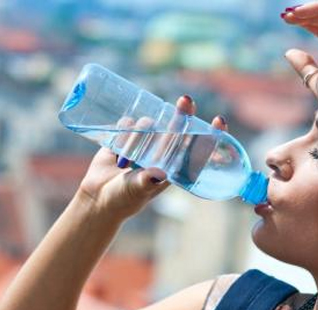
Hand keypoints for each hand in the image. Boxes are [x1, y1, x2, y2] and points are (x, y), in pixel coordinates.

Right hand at [76, 96, 229, 219]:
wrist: (97, 198)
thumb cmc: (123, 200)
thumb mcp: (136, 191)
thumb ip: (146, 182)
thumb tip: (158, 172)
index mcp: (173, 167)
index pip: (197, 148)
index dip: (211, 134)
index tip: (219, 121)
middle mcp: (162, 153)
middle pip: (178, 127)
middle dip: (183, 113)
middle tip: (186, 101)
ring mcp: (145, 143)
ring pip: (149, 125)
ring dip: (139, 135)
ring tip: (125, 161)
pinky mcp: (126, 137)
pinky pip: (128, 123)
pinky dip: (123, 130)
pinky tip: (116, 150)